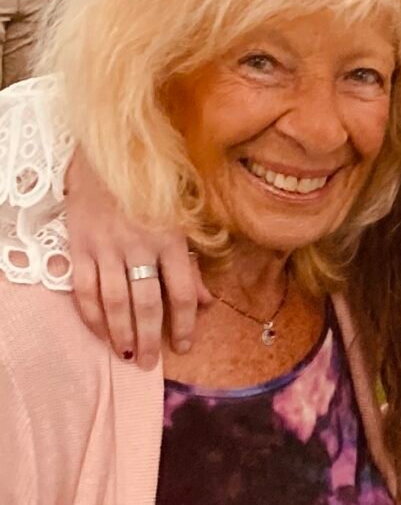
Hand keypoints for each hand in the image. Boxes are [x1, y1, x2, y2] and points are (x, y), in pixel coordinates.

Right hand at [65, 149, 212, 367]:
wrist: (110, 152)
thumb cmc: (155, 186)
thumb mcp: (184, 219)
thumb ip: (192, 263)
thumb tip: (206, 302)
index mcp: (171, 238)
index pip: (180, 292)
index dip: (183, 324)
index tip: (184, 345)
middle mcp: (139, 245)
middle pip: (145, 303)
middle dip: (150, 337)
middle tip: (151, 363)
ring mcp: (106, 246)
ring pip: (114, 302)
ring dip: (120, 334)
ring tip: (128, 354)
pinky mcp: (79, 244)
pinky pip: (84, 289)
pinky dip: (91, 315)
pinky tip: (99, 331)